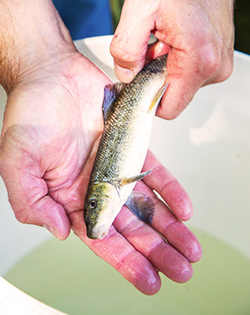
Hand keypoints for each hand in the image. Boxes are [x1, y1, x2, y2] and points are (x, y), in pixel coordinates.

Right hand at [0, 52, 200, 294]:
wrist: (50, 73)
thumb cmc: (30, 112)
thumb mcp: (17, 161)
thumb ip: (32, 202)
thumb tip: (59, 232)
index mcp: (66, 195)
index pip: (100, 237)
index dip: (124, 261)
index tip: (148, 279)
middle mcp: (93, 185)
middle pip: (129, 227)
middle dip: (155, 250)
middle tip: (180, 270)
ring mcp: (113, 166)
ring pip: (145, 204)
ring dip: (168, 227)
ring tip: (189, 248)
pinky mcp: (129, 144)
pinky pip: (152, 171)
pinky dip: (168, 189)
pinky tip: (182, 208)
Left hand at [110, 0, 233, 118]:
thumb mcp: (139, 6)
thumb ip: (125, 47)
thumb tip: (126, 75)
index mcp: (198, 60)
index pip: (168, 108)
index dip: (147, 98)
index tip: (137, 78)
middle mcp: (215, 68)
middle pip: (173, 95)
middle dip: (154, 77)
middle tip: (151, 47)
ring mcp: (219, 65)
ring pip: (180, 84)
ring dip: (164, 67)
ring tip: (164, 39)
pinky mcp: (218, 60)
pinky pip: (189, 73)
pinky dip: (175, 61)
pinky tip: (173, 39)